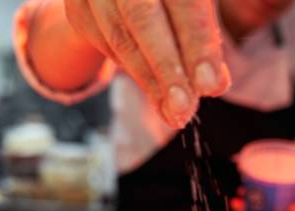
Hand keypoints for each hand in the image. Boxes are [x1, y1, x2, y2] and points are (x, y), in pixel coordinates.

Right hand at [64, 0, 230, 127]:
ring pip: (121, 39)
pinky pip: (108, 46)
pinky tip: (159, 97)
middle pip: (143, 19)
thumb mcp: (193, 1)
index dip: (198, 45)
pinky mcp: (78, 8)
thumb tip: (216, 84)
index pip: (184, 4)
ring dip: (151, 83)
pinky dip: (137, 74)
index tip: (210, 85)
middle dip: (167, 70)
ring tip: (176, 115)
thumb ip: (205, 34)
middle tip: (185, 110)